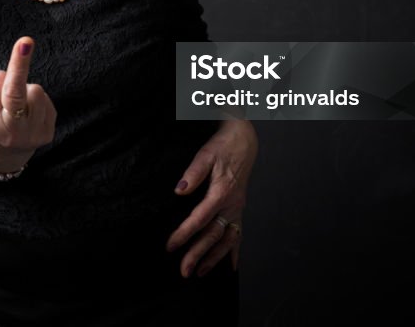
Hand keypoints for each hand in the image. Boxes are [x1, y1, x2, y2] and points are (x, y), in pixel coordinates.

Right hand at [0, 36, 56, 172]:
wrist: (0, 158)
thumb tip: (12, 74)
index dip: (5, 69)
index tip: (24, 42)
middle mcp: (10, 131)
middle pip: (16, 93)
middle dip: (20, 66)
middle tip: (26, 42)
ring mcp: (31, 135)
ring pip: (35, 91)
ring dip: (26, 91)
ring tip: (17, 104)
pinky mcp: (47, 135)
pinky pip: (45, 102)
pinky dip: (35, 102)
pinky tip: (28, 113)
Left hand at [166, 118, 257, 277]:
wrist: (244, 141)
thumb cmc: (223, 147)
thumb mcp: (206, 155)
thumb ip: (193, 173)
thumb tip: (179, 190)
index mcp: (221, 193)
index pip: (199, 219)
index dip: (184, 234)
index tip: (171, 246)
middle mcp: (231, 205)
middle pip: (213, 235)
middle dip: (198, 255)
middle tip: (184, 270)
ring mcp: (237, 209)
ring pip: (227, 240)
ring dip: (214, 258)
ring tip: (200, 273)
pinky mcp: (239, 209)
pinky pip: (238, 234)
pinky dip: (235, 252)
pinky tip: (231, 266)